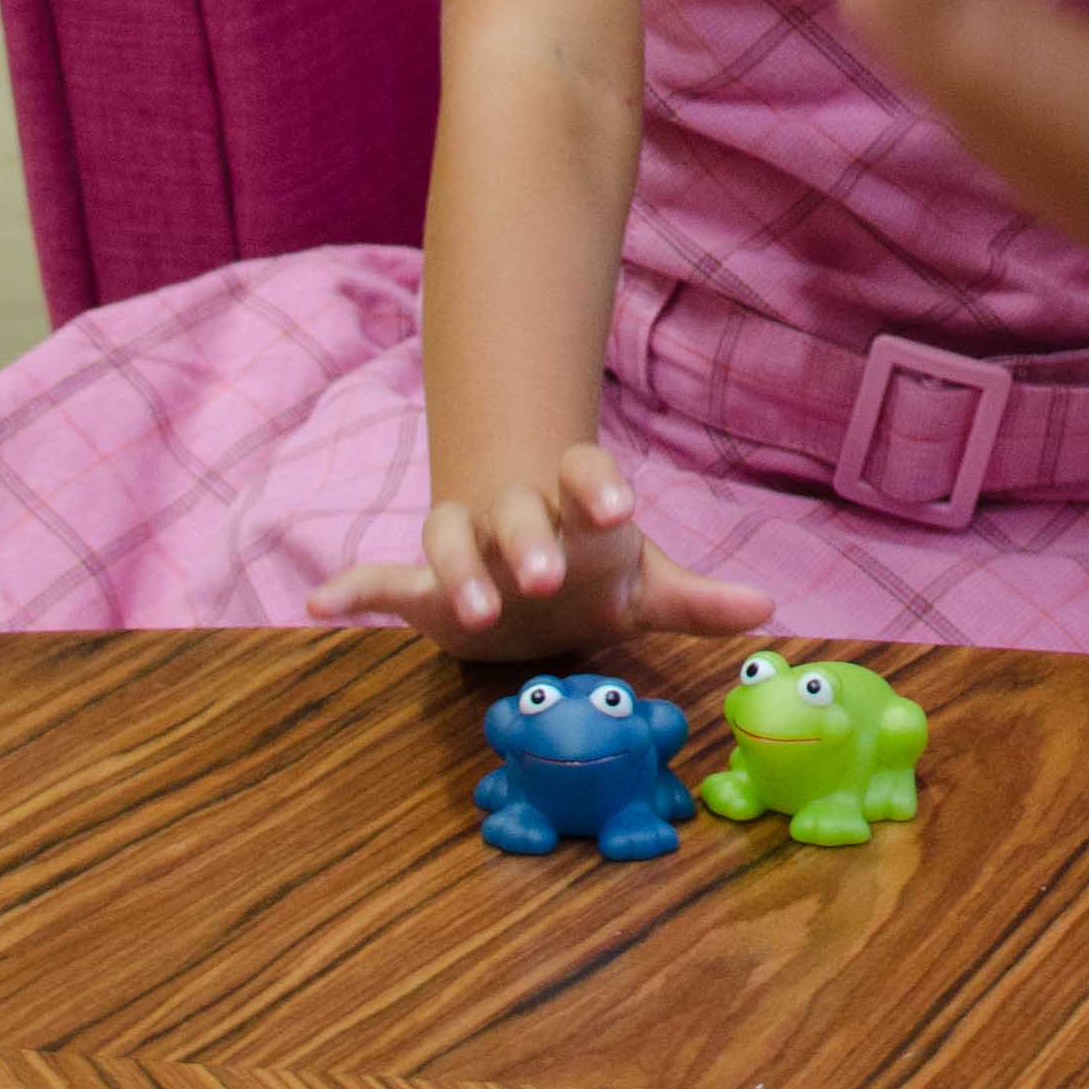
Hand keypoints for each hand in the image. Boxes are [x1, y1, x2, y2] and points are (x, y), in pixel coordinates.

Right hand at [307, 441, 769, 656]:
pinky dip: (349, 588)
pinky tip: (320, 604)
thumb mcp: (648, 589)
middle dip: (528, 541)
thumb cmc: (597, 574)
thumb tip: (768, 612)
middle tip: (546, 578)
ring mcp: (466, 541)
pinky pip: (381, 581)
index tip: (618, 511)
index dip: (598, 488)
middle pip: (517, 512)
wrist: (533, 574)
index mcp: (576, 503)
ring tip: (469, 610)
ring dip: (457, 570)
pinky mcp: (422, 584)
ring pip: (450, 540)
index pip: (587, 475)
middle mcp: (516, 512)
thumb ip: (700, 602)